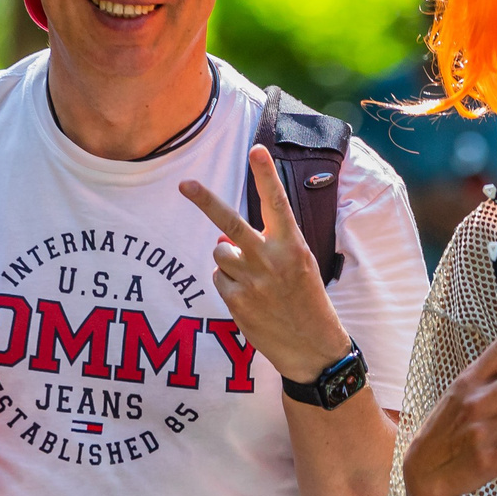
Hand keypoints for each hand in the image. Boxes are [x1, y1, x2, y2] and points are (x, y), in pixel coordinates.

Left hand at [180, 146, 352, 382]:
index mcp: (292, 245)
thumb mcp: (295, 266)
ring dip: (230, 262)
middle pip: (230, 224)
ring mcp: (251, 281)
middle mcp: (271, 259)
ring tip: (254, 280)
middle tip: (184, 185)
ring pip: (220, 254)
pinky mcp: (237, 302)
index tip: (256, 149)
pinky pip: (219, 280)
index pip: (276, 203)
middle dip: (205, 202)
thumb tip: (220, 240)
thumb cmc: (304, 299)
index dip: (265, 175)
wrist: (311, 346)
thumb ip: (263, 246)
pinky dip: (229, 285)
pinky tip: (250, 298)